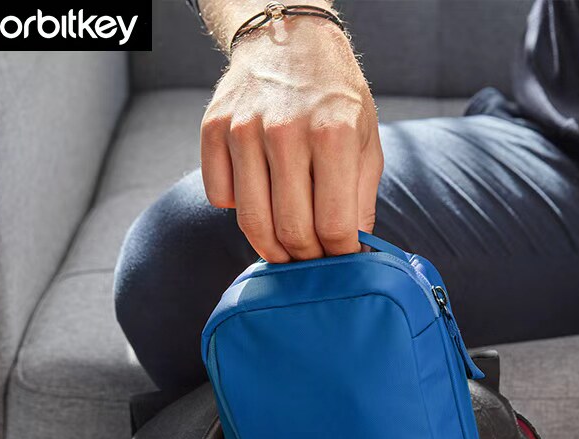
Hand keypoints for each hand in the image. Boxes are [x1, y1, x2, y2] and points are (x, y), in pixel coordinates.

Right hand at [200, 13, 382, 260]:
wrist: (289, 39)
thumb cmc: (335, 97)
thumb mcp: (365, 142)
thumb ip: (361, 201)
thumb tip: (353, 254)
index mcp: (333, 135)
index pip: (334, 226)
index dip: (340, 255)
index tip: (341, 258)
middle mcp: (285, 131)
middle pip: (291, 232)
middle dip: (306, 258)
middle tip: (313, 258)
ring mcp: (243, 129)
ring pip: (251, 222)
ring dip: (272, 247)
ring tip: (287, 246)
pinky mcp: (213, 130)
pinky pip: (220, 198)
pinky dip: (238, 210)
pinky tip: (260, 197)